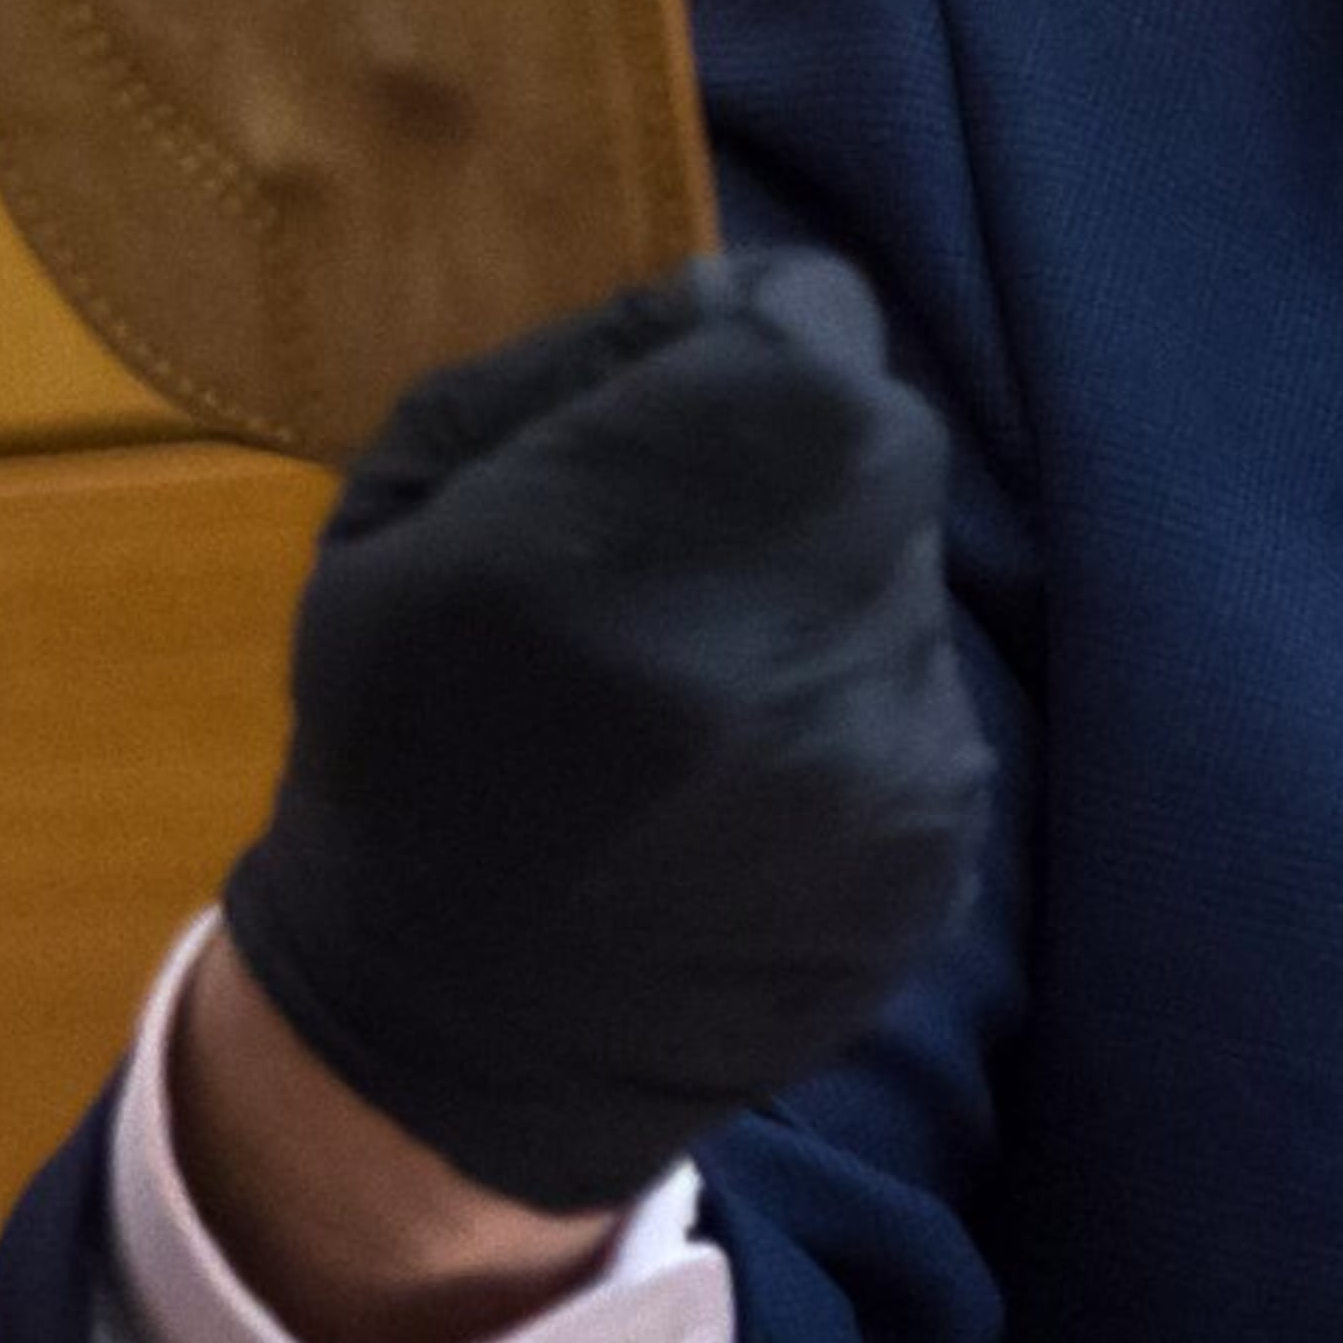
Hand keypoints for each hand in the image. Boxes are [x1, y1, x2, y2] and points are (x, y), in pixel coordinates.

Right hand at [218, 247, 991, 1212]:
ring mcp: (890, 742)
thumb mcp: (408, 498)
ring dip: (822, 593)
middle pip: (878, 437)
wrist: (441, 1040)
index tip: (690, 397)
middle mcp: (801, 619)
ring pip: (904, 574)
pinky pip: (919, 704)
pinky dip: (847, 714)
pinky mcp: (940, 844)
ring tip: (701, 688)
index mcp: (653, 510)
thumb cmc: (401, 735)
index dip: (750, 335)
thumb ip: (581, 363)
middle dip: (794, 459)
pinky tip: (743, 788)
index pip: (814, 314)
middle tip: (691, 547)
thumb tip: (725, 302)